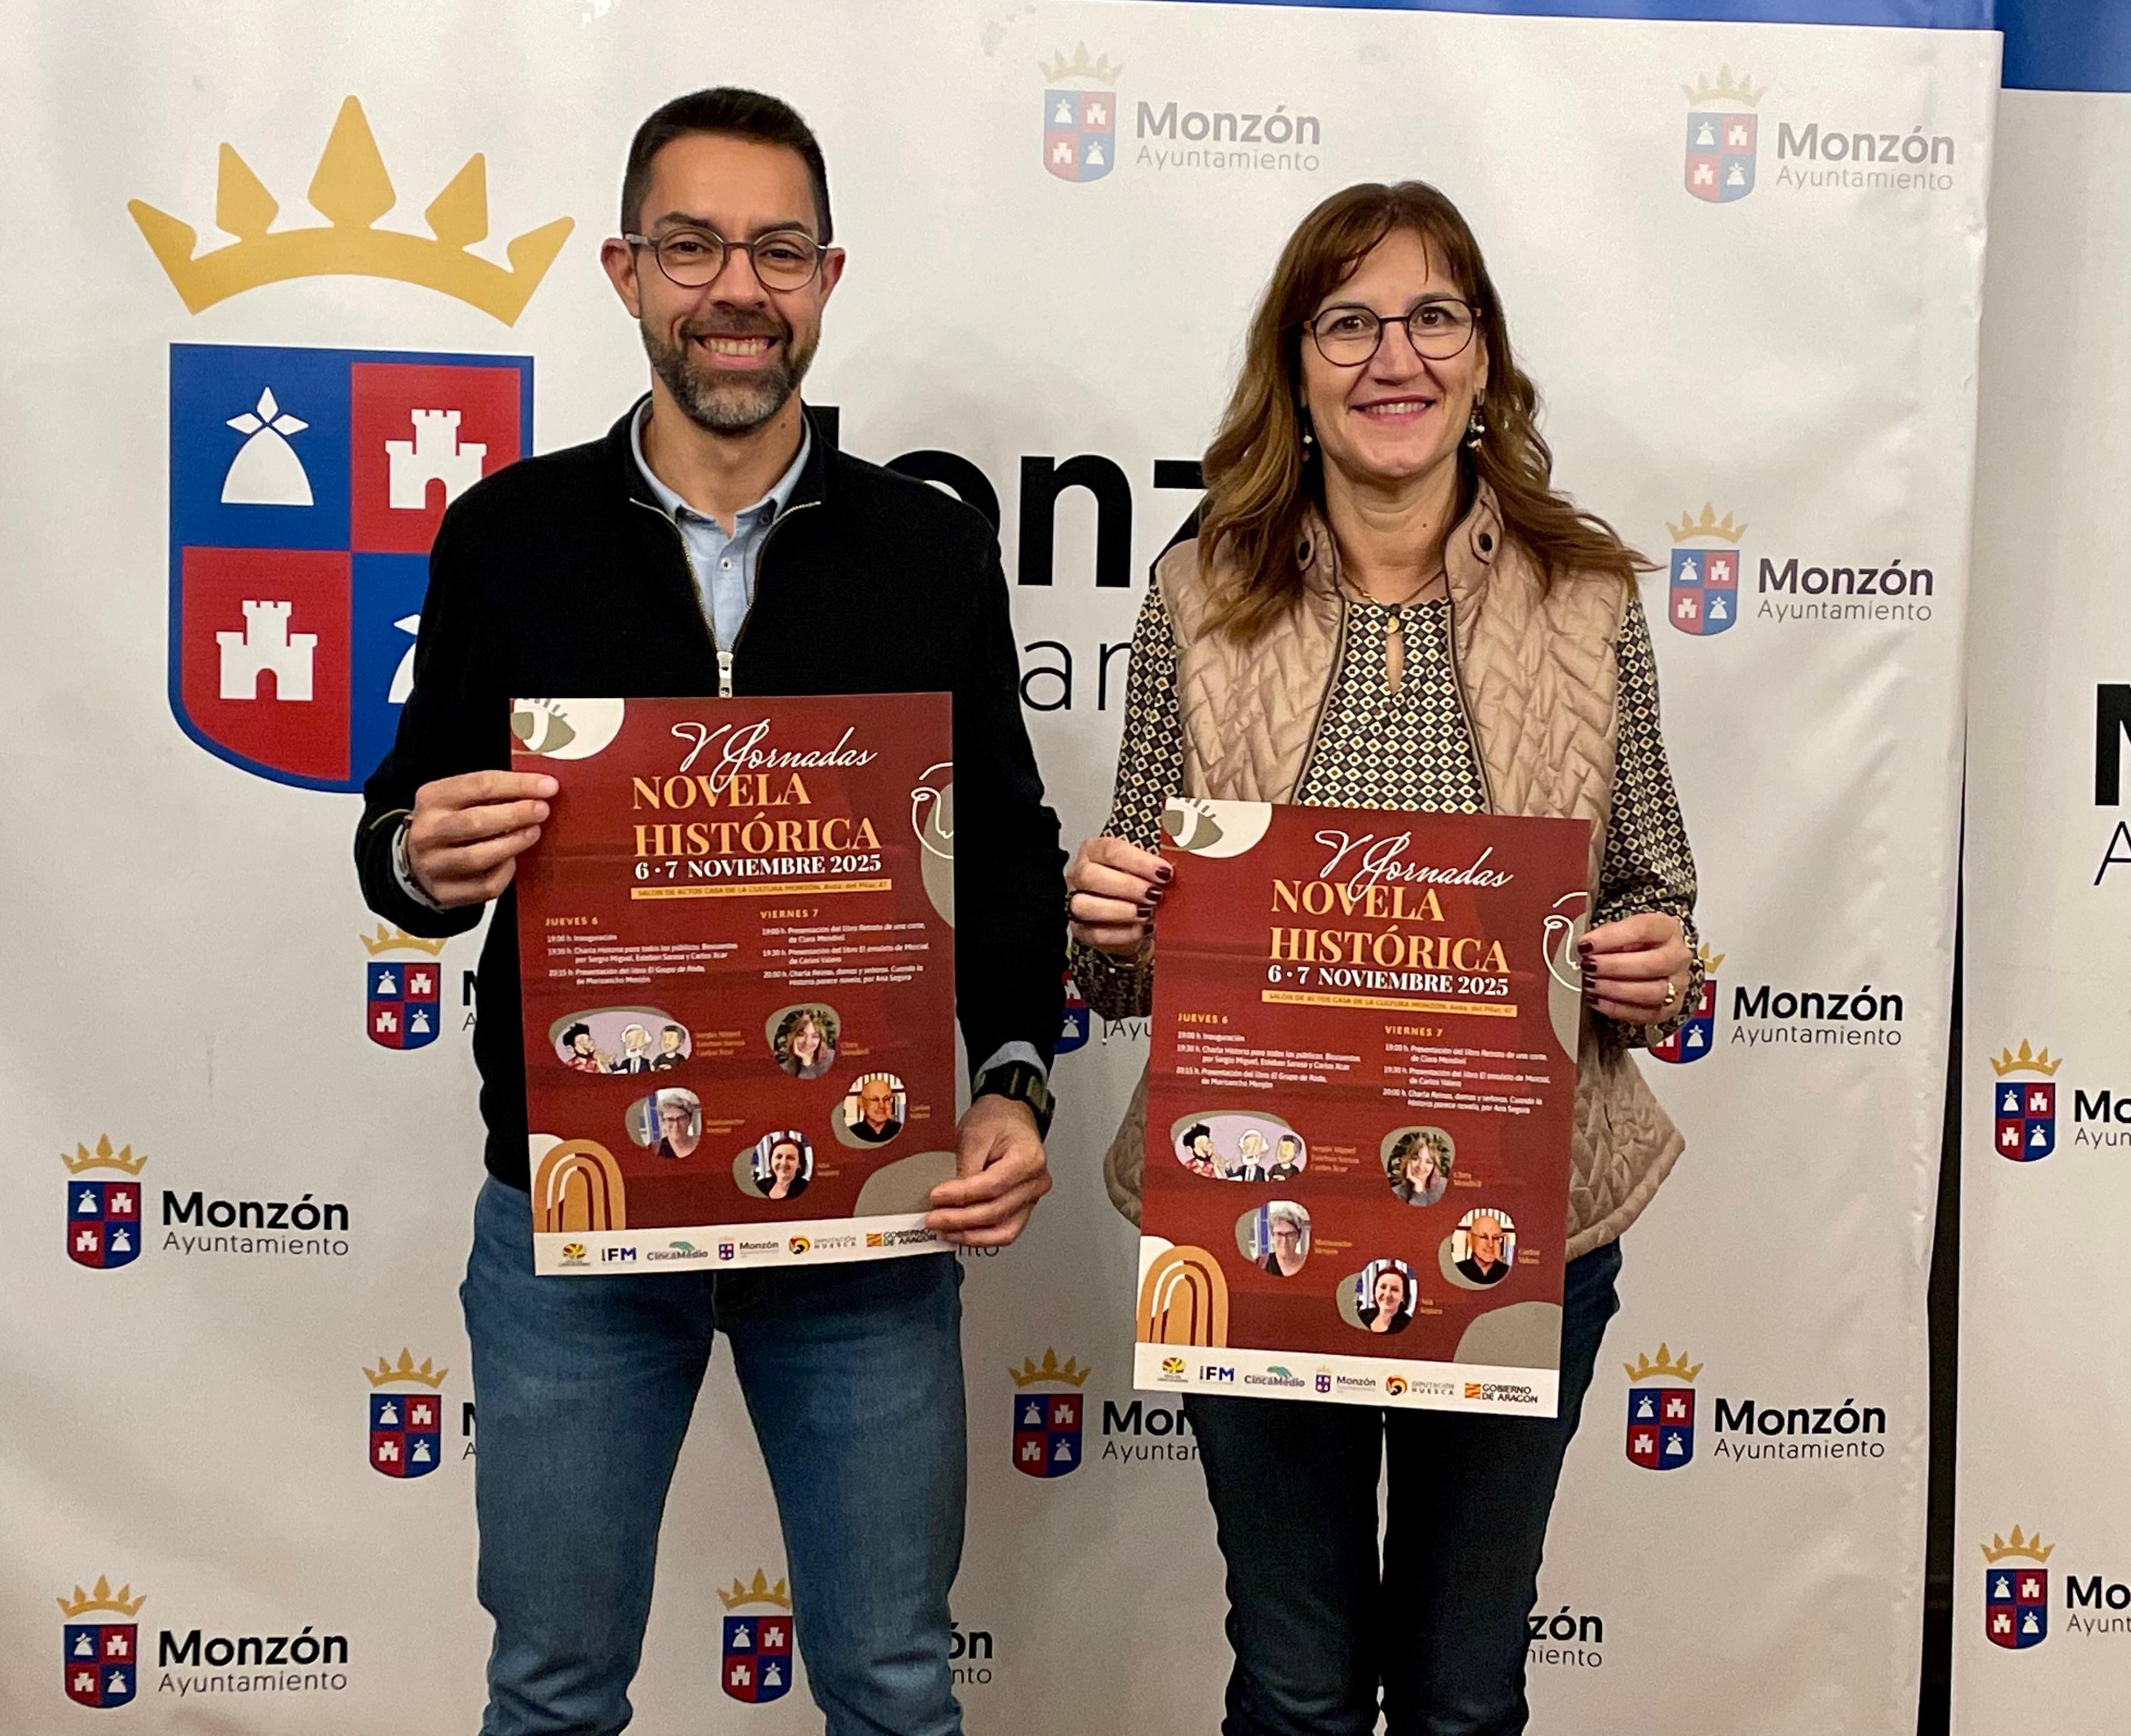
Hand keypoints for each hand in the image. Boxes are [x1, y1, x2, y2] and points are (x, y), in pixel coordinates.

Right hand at [406, 770, 559, 907]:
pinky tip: (513, 860)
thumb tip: (540, 787)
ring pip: (477, 857)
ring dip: (512, 844)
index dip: (518, 784)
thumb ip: (493, 791)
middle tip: (542, 810)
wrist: (419, 861)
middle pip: (475, 821)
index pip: (478, 785)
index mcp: (432, 798)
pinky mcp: (445, 892)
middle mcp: (427, 832)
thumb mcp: (460, 798)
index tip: (548, 786)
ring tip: (533, 832)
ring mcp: (433, 864)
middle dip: (515, 814)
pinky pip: (484, 886)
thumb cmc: (451, 823)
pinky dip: (505, 873)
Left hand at [927, 1095, 1051, 1246]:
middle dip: (960, 1219)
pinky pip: (1005, 1231)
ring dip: (970, 1235)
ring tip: (944, 1231)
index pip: (992, 1186)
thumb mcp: (975, 1134)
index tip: (936, 1197)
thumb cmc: (998, 1119)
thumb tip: (946, 1198)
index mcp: (1029, 1158)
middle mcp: (1035, 1182)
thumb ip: (964, 1168)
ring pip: (1003, 1229)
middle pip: (997, 1211)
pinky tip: (961, 1234)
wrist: (1011, 1117)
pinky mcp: (1023, 1207)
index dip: (962, 1195)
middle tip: (933, 1218)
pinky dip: (982, 1237)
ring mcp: (1031, 1197)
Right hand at [1067, 835, 1169, 957]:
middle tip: (1154, 894)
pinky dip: (1120, 933)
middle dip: (1127, 886)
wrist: (1132, 916)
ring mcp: (1075, 903)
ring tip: (1146, 912)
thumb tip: (1186, 854)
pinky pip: (1094, 934)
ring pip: (1084, 905)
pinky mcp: (1081, 931)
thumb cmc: (1138, 884)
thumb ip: (1159, 862)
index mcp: (1094, 851)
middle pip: (1091, 876)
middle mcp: (1079, 875)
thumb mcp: (1148, 867)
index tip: (1164, 872)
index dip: (1138, 861)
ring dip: (1119, 910)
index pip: (1110, 850)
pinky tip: (1142, 929)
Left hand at [1580, 913, 1690, 1023]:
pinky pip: (1647, 1013)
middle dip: (1614, 966)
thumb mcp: (1622, 929)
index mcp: (1667, 929)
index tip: (1586, 944)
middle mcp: (1677, 956)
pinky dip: (1618, 1009)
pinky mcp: (1670, 1007)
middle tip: (1588, 966)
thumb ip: (1606, 936)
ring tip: (1591, 984)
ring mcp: (1678, 984)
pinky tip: (1598, 1001)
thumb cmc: (1634, 943)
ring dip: (1616, 989)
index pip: (1643, 929)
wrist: (1654, 959)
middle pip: (1651, 963)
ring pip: (1652, 991)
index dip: (1611, 938)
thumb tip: (1584, 948)